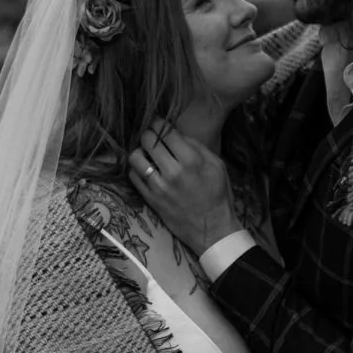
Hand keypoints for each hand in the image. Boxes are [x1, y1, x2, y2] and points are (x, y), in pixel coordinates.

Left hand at [128, 118, 238, 255]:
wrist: (212, 229)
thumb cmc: (218, 195)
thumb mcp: (217, 165)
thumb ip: (197, 147)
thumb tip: (177, 134)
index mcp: (191, 160)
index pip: (166, 132)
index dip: (159, 123)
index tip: (158, 123)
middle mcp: (173, 171)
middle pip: (148, 140)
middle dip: (148, 134)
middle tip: (152, 136)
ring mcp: (159, 186)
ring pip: (135, 157)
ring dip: (140, 151)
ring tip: (146, 153)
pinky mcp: (151, 199)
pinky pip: (133, 176)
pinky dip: (136, 168)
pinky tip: (145, 168)